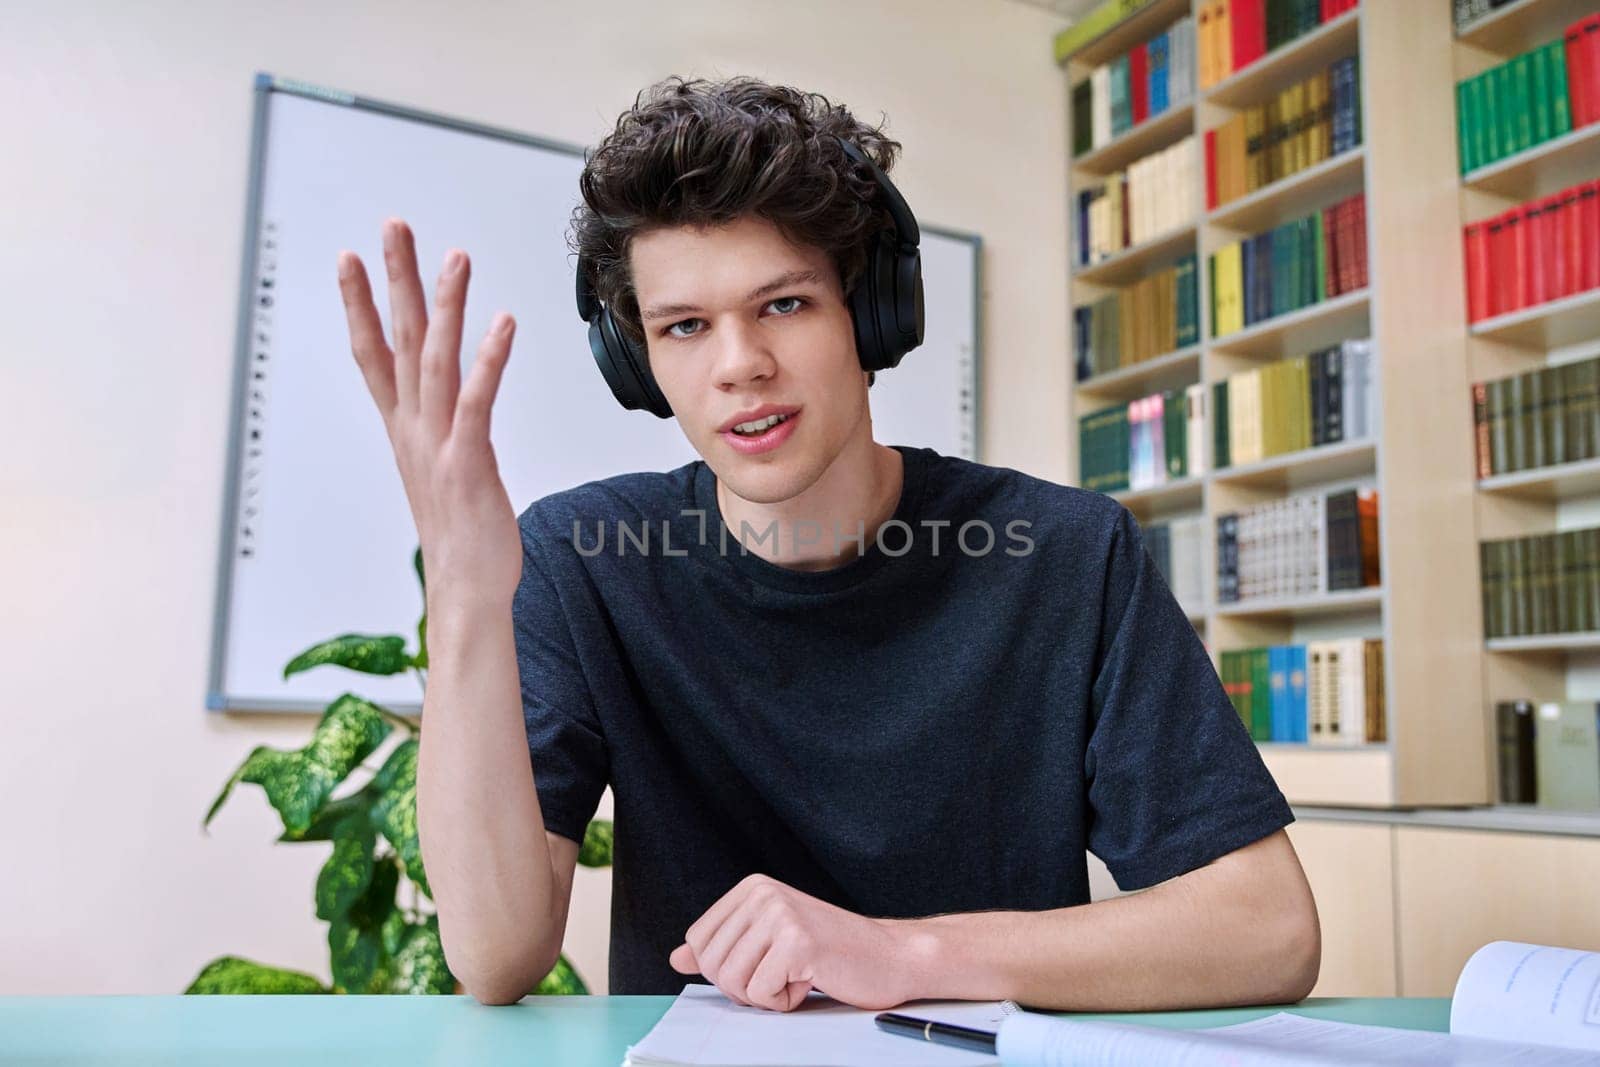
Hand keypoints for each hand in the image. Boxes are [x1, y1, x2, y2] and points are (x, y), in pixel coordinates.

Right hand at [337, 219, 521, 607]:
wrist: (466, 590)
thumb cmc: (462, 535)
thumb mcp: (441, 472)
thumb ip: (439, 433)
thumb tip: (444, 412)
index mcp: (405, 430)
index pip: (374, 355)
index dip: (359, 305)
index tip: (348, 258)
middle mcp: (414, 430)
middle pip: (399, 341)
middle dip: (394, 280)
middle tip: (392, 226)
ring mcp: (437, 445)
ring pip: (435, 361)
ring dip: (443, 306)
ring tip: (453, 256)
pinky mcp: (468, 464)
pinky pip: (476, 402)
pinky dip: (487, 360)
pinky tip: (502, 324)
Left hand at [669, 874, 911, 1011]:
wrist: (891, 957)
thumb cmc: (832, 954)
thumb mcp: (769, 943)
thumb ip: (723, 947)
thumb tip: (677, 957)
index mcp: (752, 888)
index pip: (699, 941)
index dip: (724, 969)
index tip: (762, 965)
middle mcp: (763, 892)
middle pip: (712, 963)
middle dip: (743, 986)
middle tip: (782, 975)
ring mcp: (781, 914)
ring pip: (732, 981)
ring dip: (765, 995)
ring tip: (798, 976)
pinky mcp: (798, 942)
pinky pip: (760, 994)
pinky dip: (785, 1002)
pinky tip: (812, 981)